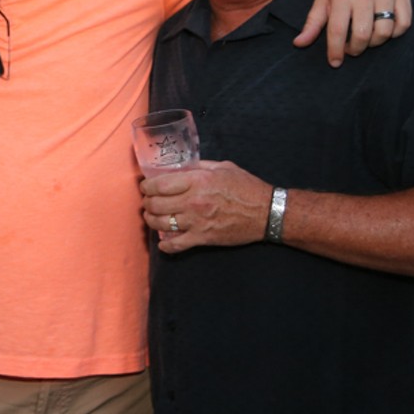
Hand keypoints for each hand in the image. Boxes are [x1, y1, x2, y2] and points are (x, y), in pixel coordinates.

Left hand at [139, 160, 272, 253]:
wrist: (267, 212)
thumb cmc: (246, 187)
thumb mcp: (223, 167)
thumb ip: (199, 167)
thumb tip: (180, 167)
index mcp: (197, 181)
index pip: (159, 185)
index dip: (146, 186)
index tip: (146, 187)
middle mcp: (193, 201)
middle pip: (155, 204)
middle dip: (147, 203)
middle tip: (148, 202)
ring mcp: (196, 222)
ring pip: (160, 224)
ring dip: (151, 221)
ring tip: (152, 218)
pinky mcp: (203, 238)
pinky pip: (176, 245)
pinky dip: (165, 245)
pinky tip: (163, 242)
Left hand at [295, 0, 410, 66]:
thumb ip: (312, 22)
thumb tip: (298, 44)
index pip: (337, 31)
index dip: (335, 51)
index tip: (335, 62)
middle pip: (363, 35)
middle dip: (355, 49)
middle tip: (351, 49)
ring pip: (385, 31)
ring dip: (375, 43)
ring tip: (366, 40)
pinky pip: (404, 23)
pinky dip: (395, 33)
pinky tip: (384, 30)